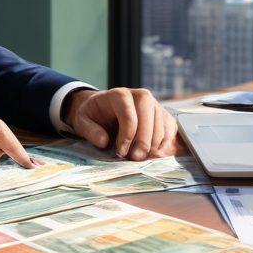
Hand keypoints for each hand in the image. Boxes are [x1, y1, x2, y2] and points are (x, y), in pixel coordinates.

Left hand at [63, 88, 177, 159]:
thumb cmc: (94, 116)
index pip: (128, 110)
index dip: (127, 133)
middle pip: (148, 111)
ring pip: (161, 120)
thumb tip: (103, 141)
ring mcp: (153, 103)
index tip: (121, 151)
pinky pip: (170, 126)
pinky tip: (155, 154)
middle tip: (136, 157)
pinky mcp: (162, 114)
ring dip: (155, 142)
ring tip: (142, 158)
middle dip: (144, 138)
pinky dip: (165, 141)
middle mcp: (139, 94)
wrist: (103, 110)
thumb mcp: (82, 121)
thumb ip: (89, 130)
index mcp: (118, 94)